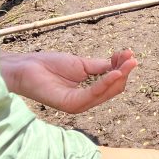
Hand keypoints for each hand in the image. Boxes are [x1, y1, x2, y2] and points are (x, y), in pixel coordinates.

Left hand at [0, 49, 137, 113]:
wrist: (26, 66)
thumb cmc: (50, 65)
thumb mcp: (82, 64)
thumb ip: (101, 67)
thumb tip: (122, 63)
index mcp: (89, 93)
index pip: (112, 84)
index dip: (122, 69)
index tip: (129, 53)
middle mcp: (86, 101)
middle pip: (114, 89)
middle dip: (125, 72)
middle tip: (132, 57)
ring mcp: (78, 104)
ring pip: (107, 92)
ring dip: (120, 76)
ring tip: (128, 61)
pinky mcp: (70, 104)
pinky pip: (93, 94)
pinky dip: (106, 83)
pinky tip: (115, 72)